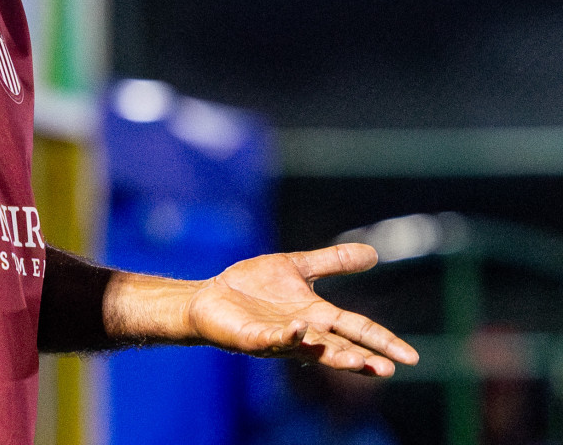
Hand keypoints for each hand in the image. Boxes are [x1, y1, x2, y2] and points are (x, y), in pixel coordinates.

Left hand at [183, 243, 418, 375]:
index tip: (411, 357)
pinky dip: (287, 336)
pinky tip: (299, 329)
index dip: (382, 343)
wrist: (211, 296)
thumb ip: (333, 263)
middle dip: (362, 358)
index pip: (356, 330)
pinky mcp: (253, 338)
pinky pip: (273, 339)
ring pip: (310, 350)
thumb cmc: (253, 287)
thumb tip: (373, 252)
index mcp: (318, 316)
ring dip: (332, 355)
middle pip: (339, 347)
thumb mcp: (298, 268)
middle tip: (388, 369)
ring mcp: (279, 337)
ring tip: (356, 359)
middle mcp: (303, 331)